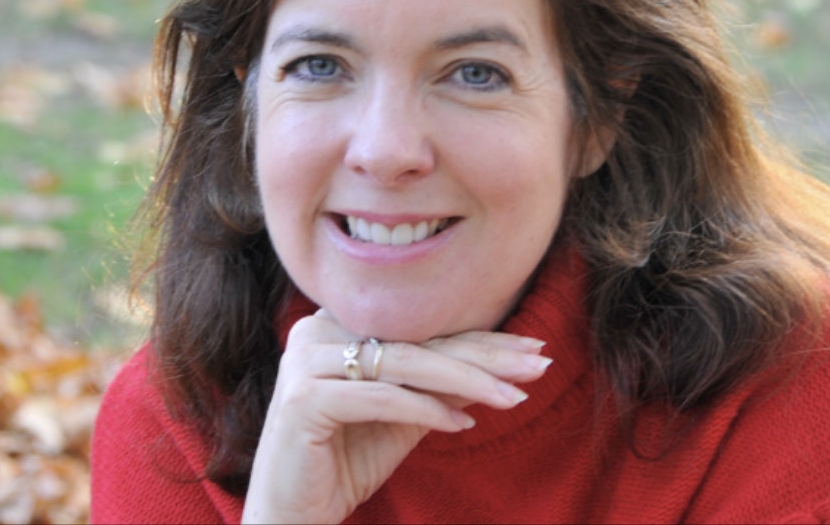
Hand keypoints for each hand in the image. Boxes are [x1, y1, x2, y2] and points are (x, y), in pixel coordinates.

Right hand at [241, 310, 550, 523]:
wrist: (291, 512)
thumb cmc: (344, 462)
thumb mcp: (405, 418)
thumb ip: (442, 387)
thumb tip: (502, 366)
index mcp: (337, 324)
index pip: (423, 330)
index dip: (481, 339)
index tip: (534, 350)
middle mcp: (317, 330)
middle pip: (418, 341)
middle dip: (485, 355)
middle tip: (539, 363)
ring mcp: (306, 360)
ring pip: (405, 364)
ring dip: (467, 381)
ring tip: (513, 398)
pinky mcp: (303, 397)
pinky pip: (381, 397)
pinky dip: (426, 410)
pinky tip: (464, 424)